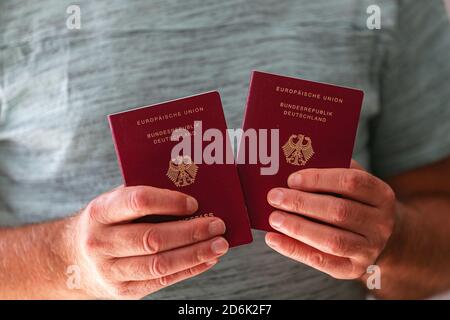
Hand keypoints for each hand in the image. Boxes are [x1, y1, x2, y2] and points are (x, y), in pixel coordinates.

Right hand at [69, 185, 227, 298]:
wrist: (72, 260)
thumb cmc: (107, 223)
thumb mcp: (115, 203)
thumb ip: (144, 196)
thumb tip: (193, 192)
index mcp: (100, 212)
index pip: (138, 202)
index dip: (169, 202)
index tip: (194, 202)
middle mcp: (101, 242)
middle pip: (152, 238)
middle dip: (191, 232)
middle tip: (218, 224)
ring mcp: (111, 271)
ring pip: (159, 264)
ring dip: (195, 254)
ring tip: (219, 245)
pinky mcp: (124, 291)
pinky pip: (161, 282)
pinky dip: (189, 270)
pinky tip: (207, 260)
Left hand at [265, 160, 396, 278]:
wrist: (378, 238)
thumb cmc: (355, 203)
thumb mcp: (352, 185)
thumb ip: (332, 173)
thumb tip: (293, 167)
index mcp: (382, 195)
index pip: (352, 182)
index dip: (320, 179)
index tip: (292, 179)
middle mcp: (381, 224)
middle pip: (339, 212)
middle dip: (302, 203)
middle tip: (275, 197)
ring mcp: (369, 249)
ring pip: (332, 240)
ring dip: (298, 228)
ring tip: (274, 218)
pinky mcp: (353, 269)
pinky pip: (321, 261)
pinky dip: (293, 249)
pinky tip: (273, 239)